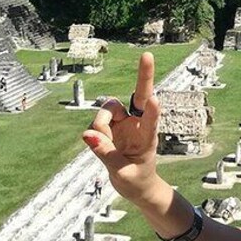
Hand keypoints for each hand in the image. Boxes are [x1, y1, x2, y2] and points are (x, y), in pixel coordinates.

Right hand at [82, 52, 160, 202]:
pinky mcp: (111, 124)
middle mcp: (138, 123)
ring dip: (101, 123)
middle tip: (147, 55)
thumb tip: (86, 134)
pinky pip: (97, 121)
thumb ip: (105, 153)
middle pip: (141, 94)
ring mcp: (125, 121)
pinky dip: (95, 131)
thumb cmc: (136, 180)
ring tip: (104, 145)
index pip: (151, 122)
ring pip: (108, 109)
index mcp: (148, 138)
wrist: (136, 185)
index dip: (152, 111)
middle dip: (144, 75)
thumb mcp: (121, 173)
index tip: (154, 100)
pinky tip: (101, 142)